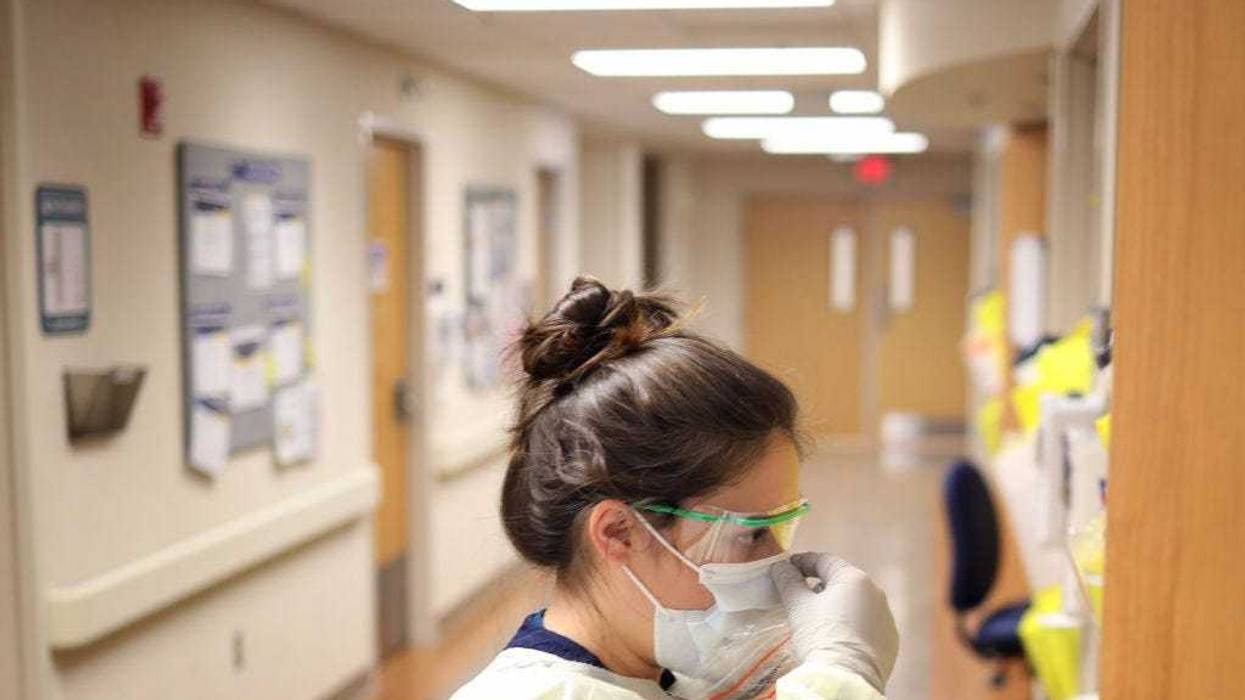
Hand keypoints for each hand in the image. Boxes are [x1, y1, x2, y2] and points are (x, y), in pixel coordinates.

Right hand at [770, 553, 898, 692]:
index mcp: (854, 578)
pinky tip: (838, 636)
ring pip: (856, 603)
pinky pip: (867, 624)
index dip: (803, 562)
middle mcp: (876, 593)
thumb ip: (788, 581)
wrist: (846, 680)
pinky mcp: (890, 640)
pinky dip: (852, 624)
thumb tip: (780, 567)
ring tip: (817, 618)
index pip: (825, 561)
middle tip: (800, 594)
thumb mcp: (798, 606)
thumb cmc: (821, 636)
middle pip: (842, 581)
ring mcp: (886, 618)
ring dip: (837, 605)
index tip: (787, 569)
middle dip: (820, 585)